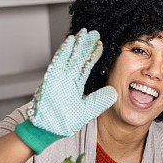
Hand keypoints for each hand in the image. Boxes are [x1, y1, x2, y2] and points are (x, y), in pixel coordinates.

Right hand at [16, 29, 116, 153]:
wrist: (48, 129)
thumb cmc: (64, 122)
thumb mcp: (87, 110)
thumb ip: (100, 101)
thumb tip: (114, 93)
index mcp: (75, 84)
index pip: (86, 65)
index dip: (93, 54)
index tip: (100, 44)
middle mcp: (67, 78)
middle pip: (78, 57)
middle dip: (85, 45)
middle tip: (93, 32)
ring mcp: (58, 77)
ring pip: (69, 56)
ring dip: (76, 44)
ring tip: (83, 33)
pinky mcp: (51, 78)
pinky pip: (58, 62)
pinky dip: (64, 51)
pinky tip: (70, 41)